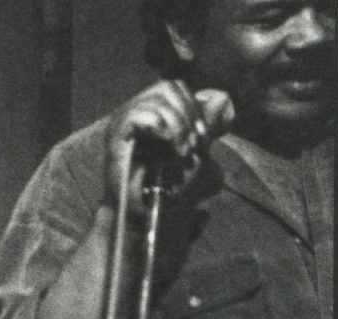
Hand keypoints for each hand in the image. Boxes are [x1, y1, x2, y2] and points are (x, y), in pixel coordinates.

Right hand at [106, 80, 233, 198]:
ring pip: (157, 100)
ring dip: (178, 125)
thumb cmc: (163, 184)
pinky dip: (161, 128)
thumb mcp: (193, 149)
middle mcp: (133, 113)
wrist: (141, 212)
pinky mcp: (115, 135)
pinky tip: (167, 147)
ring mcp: (121, 122)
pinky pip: (140, 115)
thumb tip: (222, 98)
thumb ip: (205, 125)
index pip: (174, 88)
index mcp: (149, 113)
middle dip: (189, 114)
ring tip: (181, 151)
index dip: (193, 106)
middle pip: (167, 87)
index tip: (202, 135)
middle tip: (193, 144)